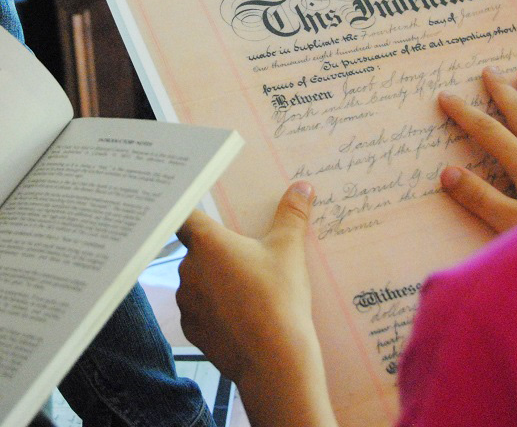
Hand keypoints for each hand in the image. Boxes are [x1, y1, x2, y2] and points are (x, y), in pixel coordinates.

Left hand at [176, 182, 338, 426]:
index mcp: (207, 243)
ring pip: (198, 280)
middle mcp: (188, 268)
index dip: (188, 210)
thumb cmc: (279, 298)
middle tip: (246, 254)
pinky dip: (214, 308)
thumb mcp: (289, 249)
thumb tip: (302, 186)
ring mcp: (186, 301)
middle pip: (197, 249)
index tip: (196, 208)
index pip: (184, 216)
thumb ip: (292, 214)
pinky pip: (199, 308)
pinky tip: (240, 313)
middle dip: (217, 251)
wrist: (274, 360)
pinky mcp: (190, 329)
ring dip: (215, 280)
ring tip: (248, 287)